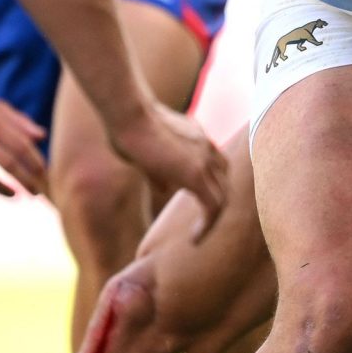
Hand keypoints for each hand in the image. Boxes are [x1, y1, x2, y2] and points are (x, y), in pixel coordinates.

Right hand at [105, 103, 227, 238]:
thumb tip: (164, 187)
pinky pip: (212, 206)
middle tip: (203, 222)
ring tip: (199, 234)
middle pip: (224, 179)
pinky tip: (194, 238)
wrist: (128, 114)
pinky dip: (207, 224)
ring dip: (213, 216)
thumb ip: (159, 169)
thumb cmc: (126, 126)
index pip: (215, 162)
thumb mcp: (145, 149)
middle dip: (216, 201)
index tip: (197, 199)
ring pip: (223, 195)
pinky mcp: (195, 174)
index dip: (211, 182)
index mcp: (196, 135)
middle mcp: (205, 144)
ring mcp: (204, 158)